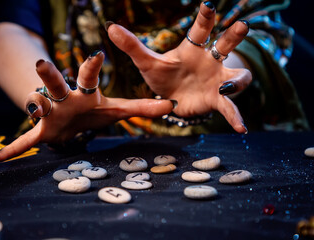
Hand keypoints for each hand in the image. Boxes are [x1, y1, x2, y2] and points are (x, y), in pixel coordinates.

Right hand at [0, 51, 174, 160]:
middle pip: (56, 83)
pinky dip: (16, 148)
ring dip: (33, 105)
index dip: (92, 66)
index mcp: (85, 92)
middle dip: (50, 75)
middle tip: (42, 62)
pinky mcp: (42, 131)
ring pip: (38, 105)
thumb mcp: (117, 109)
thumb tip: (172, 106)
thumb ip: (142, 106)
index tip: (98, 54)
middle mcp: (65, 98)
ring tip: (31, 109)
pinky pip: (28, 140)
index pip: (88, 76)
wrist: (69, 116)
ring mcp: (52, 114)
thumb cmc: (94, 109)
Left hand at [106, 1, 251, 132]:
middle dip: (233, 36)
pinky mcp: (216, 100)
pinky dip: (236, 117)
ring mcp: (217, 81)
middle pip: (226, 45)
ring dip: (238, 80)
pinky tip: (241, 129)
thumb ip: (132, 46)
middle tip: (242, 26)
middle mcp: (210, 61)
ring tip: (226, 88)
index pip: (200, 30)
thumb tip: (110, 26)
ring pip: (237, 76)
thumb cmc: (164, 75)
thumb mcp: (147, 63)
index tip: (207, 4)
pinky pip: (230, 107)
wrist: (172, 98)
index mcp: (192, 49)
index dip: (205, 17)